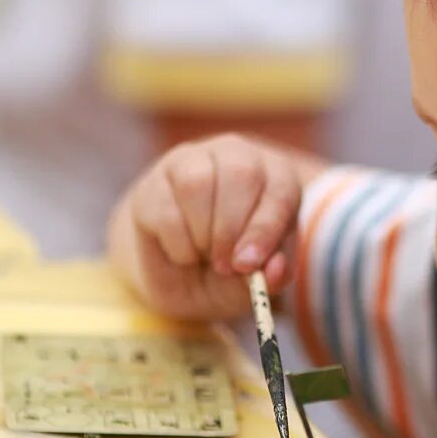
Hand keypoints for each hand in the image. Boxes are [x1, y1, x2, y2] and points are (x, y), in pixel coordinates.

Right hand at [107, 133, 320, 319]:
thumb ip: (271, 277)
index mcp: (277, 177)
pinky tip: (184, 252)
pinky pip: (165, 207)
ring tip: (206, 255)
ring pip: (198, 183)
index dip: (265, 229)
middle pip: (241, 175)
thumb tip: (277, 269)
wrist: (179, 271)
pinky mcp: (155, 181)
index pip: (281, 191)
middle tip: (226, 266)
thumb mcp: (256, 280)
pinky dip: (177, 243)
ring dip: (203, 235)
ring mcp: (191, 162)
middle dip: (232, 230)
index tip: (248, 263)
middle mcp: (236, 156)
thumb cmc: (231, 268)